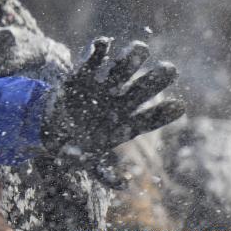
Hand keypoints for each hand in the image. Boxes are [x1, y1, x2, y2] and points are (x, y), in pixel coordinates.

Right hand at [41, 38, 184, 186]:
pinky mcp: (84, 73)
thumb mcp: (86, 163)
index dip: (163, 113)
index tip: (179, 106)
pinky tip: (104, 43)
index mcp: (126, 124)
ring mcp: (103, 86)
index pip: (149, 119)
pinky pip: (94, 59)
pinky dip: (99, 50)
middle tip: (170, 69)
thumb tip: (121, 187)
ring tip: (140, 47)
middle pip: (142, 89)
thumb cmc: (75, 146)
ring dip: (132, 58)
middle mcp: (119, 102)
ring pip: (123, 70)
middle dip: (156, 79)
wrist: (52, 126)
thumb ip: (101, 173)